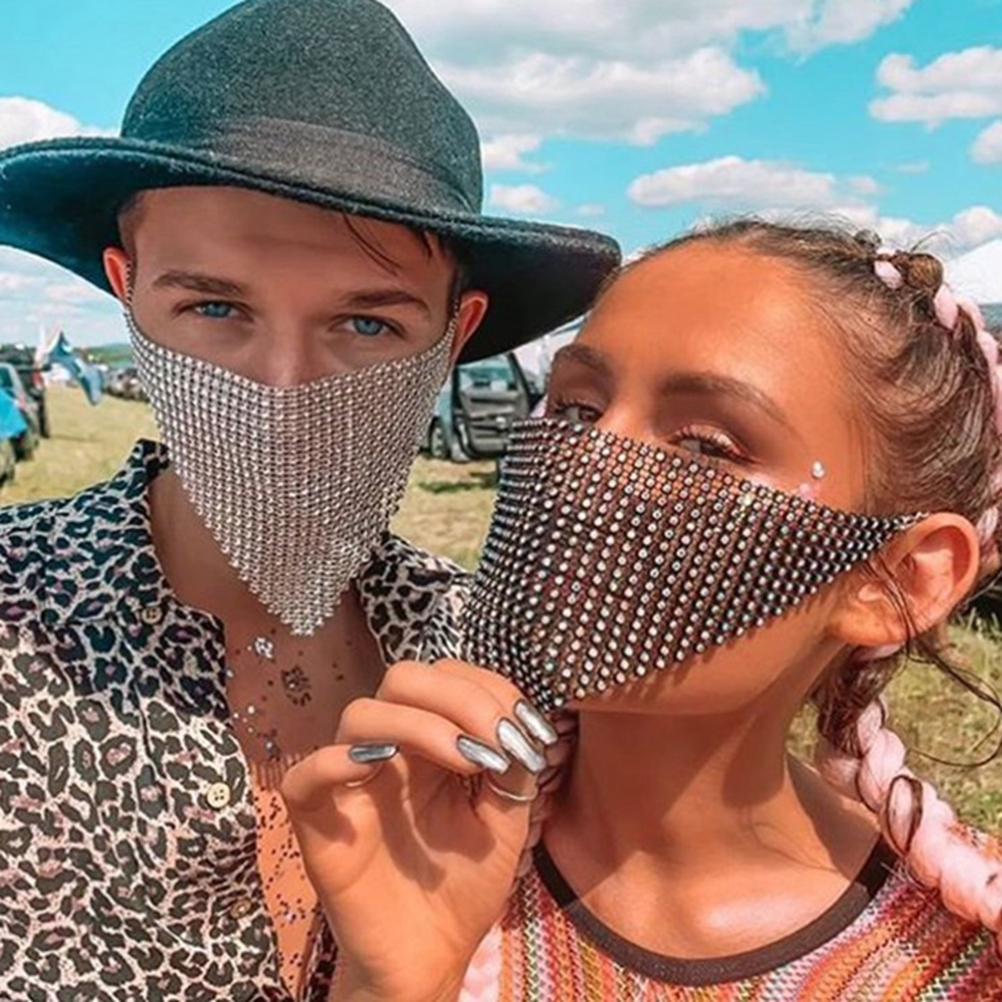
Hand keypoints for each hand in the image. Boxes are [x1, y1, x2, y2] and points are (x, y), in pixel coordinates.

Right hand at [280, 659, 558, 1001]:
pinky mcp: (317, 820)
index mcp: (431, 741)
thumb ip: (512, 769)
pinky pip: (305, 775)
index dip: (488, 690)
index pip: (448, 679)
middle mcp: (389, 748)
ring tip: (466, 760)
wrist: (430, 956)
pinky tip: (378, 765)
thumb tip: (516, 723)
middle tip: (494, 739)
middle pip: (403, 679)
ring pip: (360, 714)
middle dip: (457, 696)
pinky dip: (334, 760)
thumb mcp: (505, 822)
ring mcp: (350, 780)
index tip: (526, 732)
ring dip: (419, 723)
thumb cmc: (463, 885)